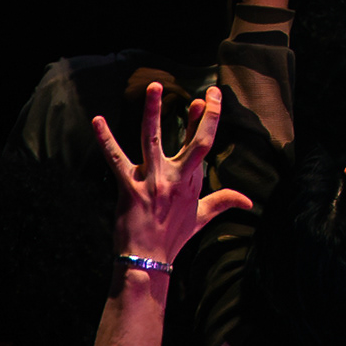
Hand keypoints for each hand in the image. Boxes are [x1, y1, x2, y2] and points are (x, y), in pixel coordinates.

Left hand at [96, 80, 252, 267]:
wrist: (147, 259)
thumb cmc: (173, 237)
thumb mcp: (201, 218)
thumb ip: (223, 202)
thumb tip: (249, 201)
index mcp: (192, 181)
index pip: (202, 144)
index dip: (206, 119)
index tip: (207, 98)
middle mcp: (176, 178)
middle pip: (195, 142)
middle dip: (203, 115)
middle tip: (208, 92)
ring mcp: (153, 181)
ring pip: (153, 139)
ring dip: (153, 111)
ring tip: (155, 86)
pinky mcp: (129, 187)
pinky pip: (116, 159)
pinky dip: (105, 139)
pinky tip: (96, 120)